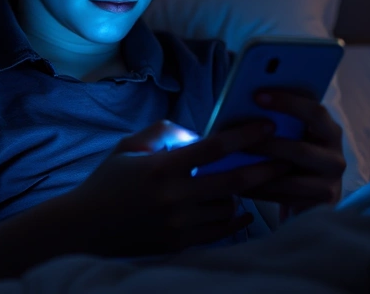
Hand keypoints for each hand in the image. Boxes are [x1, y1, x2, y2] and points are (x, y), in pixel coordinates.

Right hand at [66, 119, 286, 256]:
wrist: (84, 228)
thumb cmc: (108, 182)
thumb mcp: (129, 147)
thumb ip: (164, 133)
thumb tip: (197, 134)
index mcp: (160, 168)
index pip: (212, 148)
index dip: (244, 135)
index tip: (267, 126)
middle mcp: (172, 197)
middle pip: (231, 181)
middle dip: (263, 168)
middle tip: (285, 157)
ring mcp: (177, 224)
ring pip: (228, 207)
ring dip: (241, 194)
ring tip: (251, 181)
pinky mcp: (179, 244)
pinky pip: (219, 232)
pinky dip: (235, 220)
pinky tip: (243, 209)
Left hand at [243, 89, 345, 219]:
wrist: (310, 201)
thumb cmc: (294, 160)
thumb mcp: (293, 139)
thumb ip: (280, 124)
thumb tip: (243, 106)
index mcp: (330, 131)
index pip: (314, 111)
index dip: (287, 102)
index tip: (257, 96)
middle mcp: (336, 156)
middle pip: (300, 149)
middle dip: (266, 144)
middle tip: (238, 140)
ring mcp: (331, 182)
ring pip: (290, 176)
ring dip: (259, 169)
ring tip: (234, 164)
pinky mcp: (321, 203)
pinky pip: (286, 196)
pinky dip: (260, 190)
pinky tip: (240, 185)